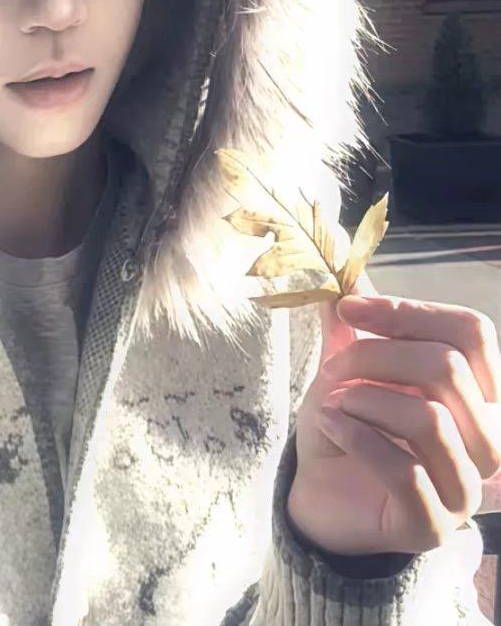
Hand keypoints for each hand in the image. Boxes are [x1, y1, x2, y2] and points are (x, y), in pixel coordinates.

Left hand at [287, 270, 500, 555]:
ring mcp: (466, 488)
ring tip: (331, 403)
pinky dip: (354, 436)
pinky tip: (331, 426)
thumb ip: (353, 326)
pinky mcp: (434, 526)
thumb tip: (348, 275)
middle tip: (330, 371)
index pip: (473, 333)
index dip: (409, 310)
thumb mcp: (345, 367)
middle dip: (371, 358)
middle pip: (447, 367)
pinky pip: (404, 470)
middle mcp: (486, 440)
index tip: (349, 308)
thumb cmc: (344, 427)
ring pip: (429, 418)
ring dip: (362, 399)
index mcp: (475, 394)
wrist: (319, 494)